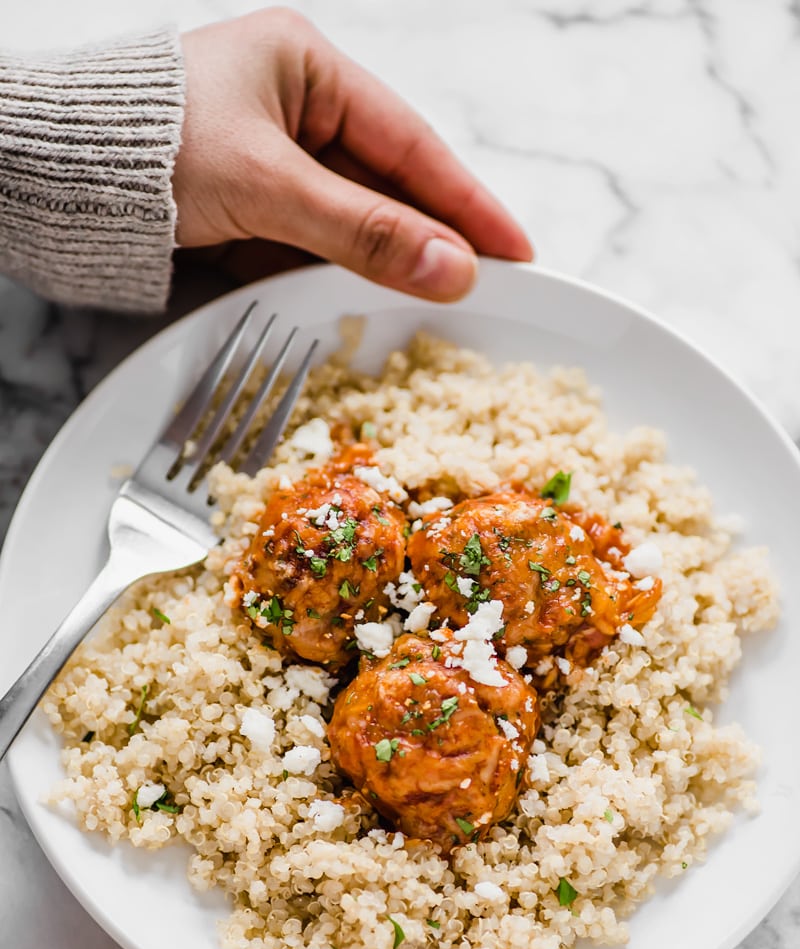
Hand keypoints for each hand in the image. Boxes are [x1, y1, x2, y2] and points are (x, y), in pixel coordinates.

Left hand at [173, 8, 532, 299]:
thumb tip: (448, 267)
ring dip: (383, 263)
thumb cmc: (146, 152)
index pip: (411, 143)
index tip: (515, 250)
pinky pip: (309, 245)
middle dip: (430, 238)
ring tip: (434, 303)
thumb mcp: (267, 185)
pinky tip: (364, 301)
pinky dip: (333, 276)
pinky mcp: (246, 207)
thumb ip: (361, 230)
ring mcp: (269, 161)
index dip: (467, 201)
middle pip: (386, 184)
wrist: (45, 182)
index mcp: (306, 68)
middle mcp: (293, 109)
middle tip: (489, 288)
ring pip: (349, 221)